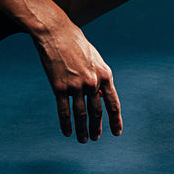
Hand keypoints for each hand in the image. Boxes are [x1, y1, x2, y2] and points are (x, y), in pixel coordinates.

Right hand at [33, 20, 122, 141]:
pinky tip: (67, 133)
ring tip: (83, 140)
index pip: (112, 103)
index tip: (117, 133)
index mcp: (104, 75)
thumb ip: (99, 77)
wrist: (56, 33)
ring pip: (81, 115)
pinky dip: (66, 124)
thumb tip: (100, 96)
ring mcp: (75, 85)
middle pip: (96, 112)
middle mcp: (92, 82)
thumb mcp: (95, 59)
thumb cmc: (77, 45)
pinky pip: (64, 111)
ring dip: (82, 130)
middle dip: (97, 128)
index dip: (115, 120)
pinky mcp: (59, 87)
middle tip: (96, 138)